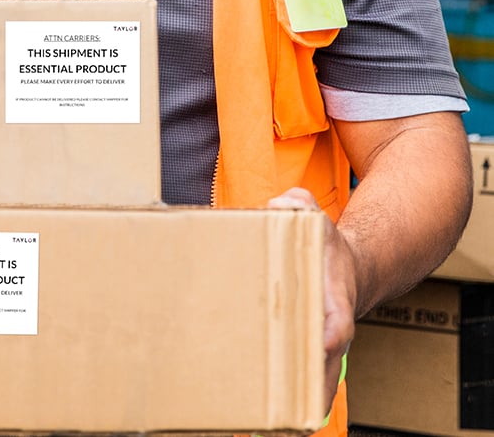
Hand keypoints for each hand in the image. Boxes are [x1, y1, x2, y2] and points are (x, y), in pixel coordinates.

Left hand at [267, 188, 356, 414]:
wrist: (345, 266)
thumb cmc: (323, 243)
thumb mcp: (312, 215)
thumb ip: (296, 205)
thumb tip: (279, 207)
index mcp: (335, 299)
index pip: (337, 321)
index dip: (330, 334)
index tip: (323, 345)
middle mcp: (331, 330)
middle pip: (324, 367)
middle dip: (309, 388)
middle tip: (290, 414)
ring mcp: (323, 347)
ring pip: (316, 384)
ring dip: (299, 406)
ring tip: (273, 428)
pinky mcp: (308, 353)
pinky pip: (305, 383)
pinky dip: (296, 405)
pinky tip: (277, 424)